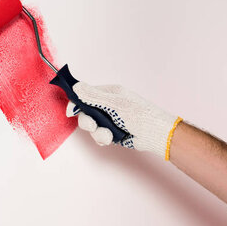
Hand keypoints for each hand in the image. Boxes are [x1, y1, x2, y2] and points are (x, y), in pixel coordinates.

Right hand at [66, 83, 181, 159]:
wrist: (154, 135)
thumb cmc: (140, 115)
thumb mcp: (115, 104)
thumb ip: (94, 96)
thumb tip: (76, 86)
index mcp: (109, 94)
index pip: (85, 95)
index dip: (76, 103)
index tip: (72, 111)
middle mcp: (107, 106)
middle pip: (85, 113)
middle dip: (88, 122)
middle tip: (94, 126)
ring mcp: (109, 120)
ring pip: (91, 127)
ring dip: (98, 132)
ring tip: (109, 135)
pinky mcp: (111, 132)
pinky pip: (98, 136)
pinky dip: (103, 139)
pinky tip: (112, 139)